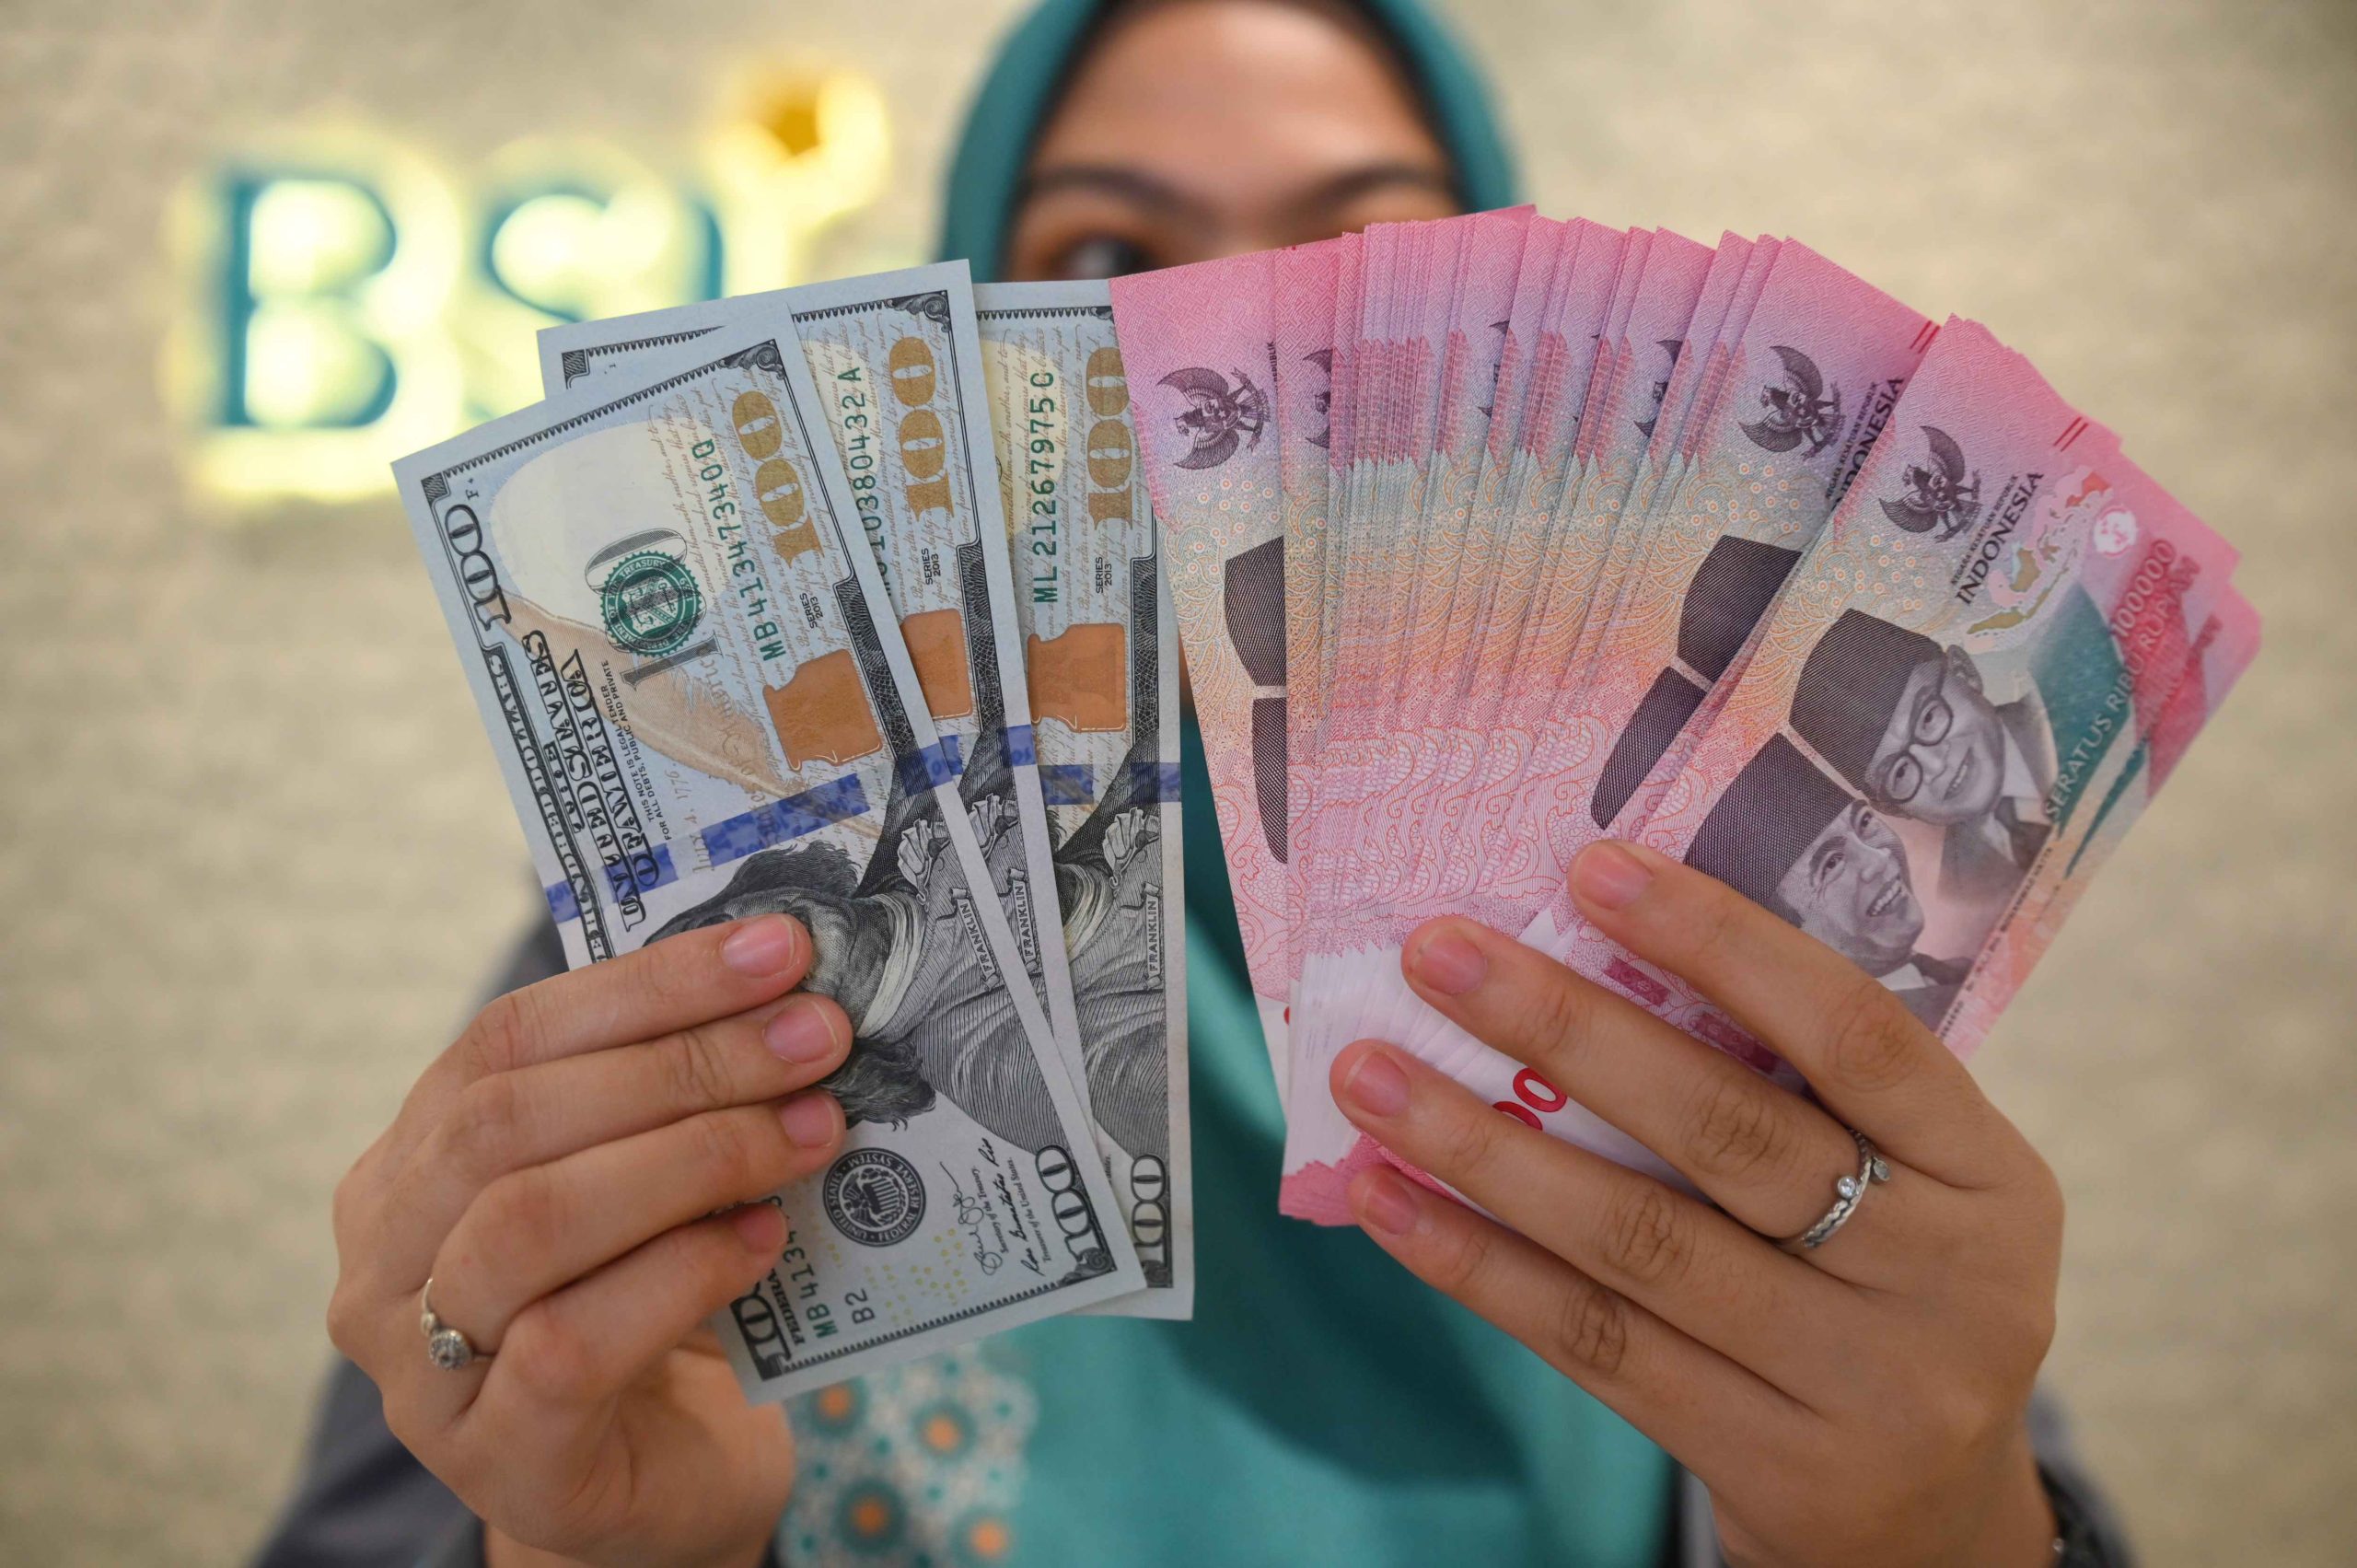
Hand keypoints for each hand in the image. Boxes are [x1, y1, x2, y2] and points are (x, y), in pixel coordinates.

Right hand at [328, 915, 853, 1567]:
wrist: (664, 1482)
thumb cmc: (653, 1307)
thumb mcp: (646, 1182)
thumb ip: (668, 1096)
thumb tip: (782, 985)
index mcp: (408, 1165)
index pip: (508, 1039)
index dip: (646, 984)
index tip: (776, 950)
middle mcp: (383, 1263)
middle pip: (511, 1121)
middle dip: (682, 1063)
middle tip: (814, 1039)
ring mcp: (425, 1374)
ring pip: (529, 1223)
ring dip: (690, 1158)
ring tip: (808, 1134)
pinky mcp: (501, 1462)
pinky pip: (570, 1345)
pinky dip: (681, 1275)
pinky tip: (763, 1241)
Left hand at [1330, 841, 2062, 1567]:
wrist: (1936, 1528)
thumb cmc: (1885, 1296)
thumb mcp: (1906, 1191)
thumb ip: (1795, 1093)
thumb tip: (1582, 950)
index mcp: (1990, 1174)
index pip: (1855, 1033)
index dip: (1722, 943)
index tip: (1590, 868)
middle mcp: (1947, 1280)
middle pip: (1727, 1132)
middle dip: (1566, 1029)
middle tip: (1436, 952)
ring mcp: (1865, 1387)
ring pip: (1640, 1244)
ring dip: (1484, 1150)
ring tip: (1371, 1077)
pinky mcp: (1776, 1470)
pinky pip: (1597, 1345)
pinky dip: (1481, 1266)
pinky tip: (1392, 1204)